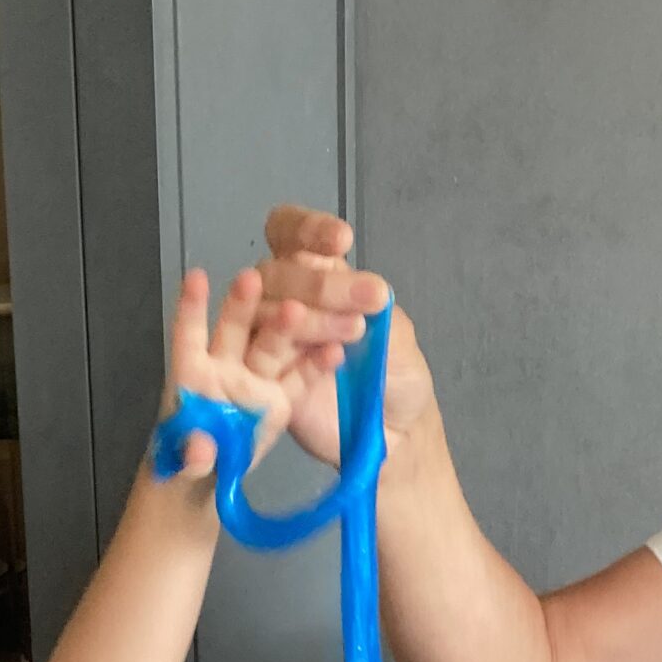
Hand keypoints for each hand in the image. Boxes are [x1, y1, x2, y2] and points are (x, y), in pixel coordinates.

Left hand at [157, 267, 300, 480]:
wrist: (214, 473)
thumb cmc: (190, 458)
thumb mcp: (188, 463)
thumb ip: (194, 455)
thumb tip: (199, 453)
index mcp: (192, 373)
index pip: (189, 335)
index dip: (191, 308)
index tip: (196, 278)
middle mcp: (224, 366)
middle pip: (233, 330)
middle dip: (242, 305)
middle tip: (254, 278)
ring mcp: (256, 378)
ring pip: (271, 345)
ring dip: (285, 326)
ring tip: (300, 310)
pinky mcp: (281, 396)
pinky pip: (300, 376)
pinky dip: (317, 363)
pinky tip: (337, 349)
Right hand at [252, 207, 436, 466]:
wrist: (396, 433)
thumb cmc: (395, 374)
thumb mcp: (395, 333)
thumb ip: (372, 307)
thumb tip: (354, 282)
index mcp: (315, 278)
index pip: (290, 236)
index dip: (306, 229)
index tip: (341, 240)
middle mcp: (284, 303)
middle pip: (276, 275)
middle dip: (320, 282)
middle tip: (372, 297)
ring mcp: (269, 343)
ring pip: (266, 316)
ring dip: (307, 316)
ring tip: (354, 331)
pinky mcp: (265, 385)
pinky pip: (267, 363)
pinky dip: (297, 356)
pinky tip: (334, 359)